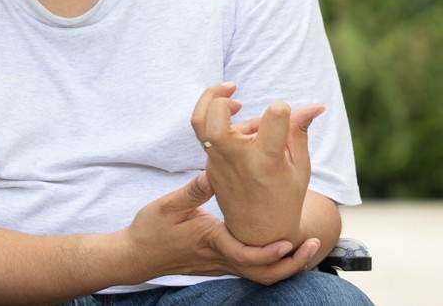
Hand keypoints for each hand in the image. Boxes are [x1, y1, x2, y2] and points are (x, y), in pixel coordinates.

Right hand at [125, 172, 320, 285]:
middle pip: (263, 273)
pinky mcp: (219, 263)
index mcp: (211, 241)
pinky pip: (251, 269)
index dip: (270, 252)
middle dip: (291, 263)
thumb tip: (212, 173)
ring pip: (260, 275)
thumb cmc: (150, 229)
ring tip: (303, 247)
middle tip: (311, 244)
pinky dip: (270, 262)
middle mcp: (220, 257)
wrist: (137, 254)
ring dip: (285, 264)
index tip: (288, 241)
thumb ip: (192, 191)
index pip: (246, 256)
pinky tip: (279, 246)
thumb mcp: (167, 206)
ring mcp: (220, 264)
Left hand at [190, 84, 322, 246]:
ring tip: (236, 102)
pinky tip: (243, 130)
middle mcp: (238, 160)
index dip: (281, 108)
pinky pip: (208, 138)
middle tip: (234, 90)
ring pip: (201, 124)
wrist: (259, 234)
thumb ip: (299, 131)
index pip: (272, 118)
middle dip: (217, 97)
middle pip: (213, 118)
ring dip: (211, 104)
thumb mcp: (299, 167)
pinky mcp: (209, 166)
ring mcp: (219, 164)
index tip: (284, 111)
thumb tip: (316, 105)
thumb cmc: (286, 197)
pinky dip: (222, 126)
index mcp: (267, 160)